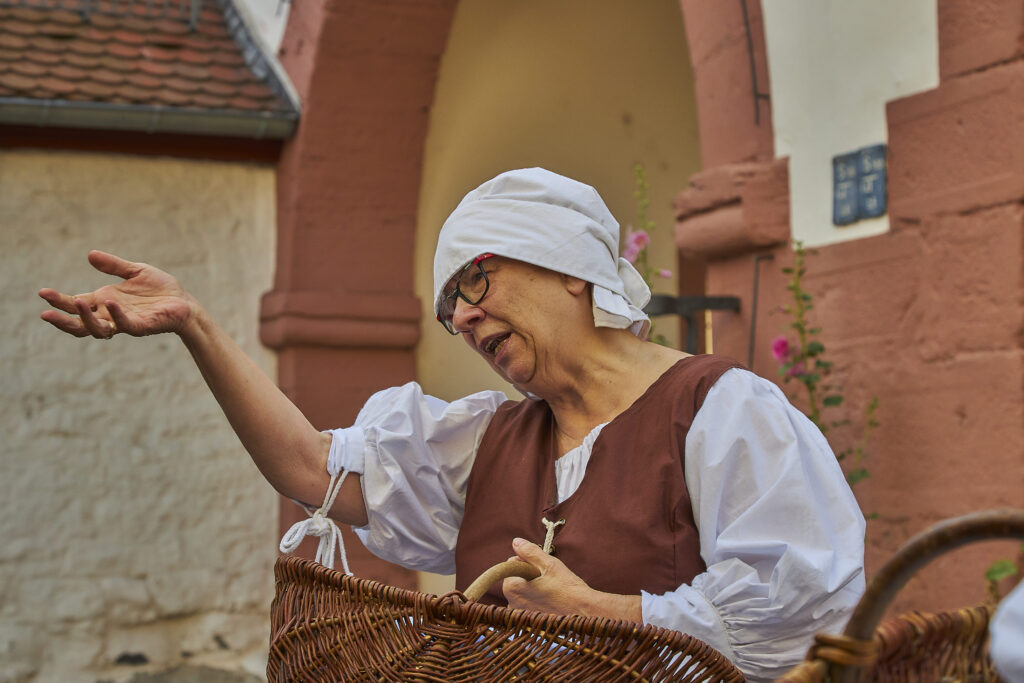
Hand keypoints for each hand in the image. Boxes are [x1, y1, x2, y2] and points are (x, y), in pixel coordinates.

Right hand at [39, 251, 194, 339]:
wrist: (184, 302)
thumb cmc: (160, 289)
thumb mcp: (135, 271)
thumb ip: (113, 266)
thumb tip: (90, 255)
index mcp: (105, 301)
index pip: (76, 304)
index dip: (60, 301)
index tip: (42, 292)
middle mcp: (111, 314)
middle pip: (79, 323)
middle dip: (62, 319)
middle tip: (45, 312)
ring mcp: (125, 322)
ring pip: (98, 329)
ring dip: (85, 318)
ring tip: (78, 303)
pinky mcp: (141, 326)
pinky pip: (124, 325)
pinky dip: (116, 315)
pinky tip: (110, 303)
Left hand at [502, 537, 641, 621]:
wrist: (583, 613)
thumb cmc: (567, 588)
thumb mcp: (549, 564)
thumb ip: (529, 552)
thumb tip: (516, 542)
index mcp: (511, 587)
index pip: (512, 564)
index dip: (528, 563)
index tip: (542, 569)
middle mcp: (511, 603)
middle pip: (516, 579)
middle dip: (529, 576)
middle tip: (549, 580)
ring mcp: (519, 615)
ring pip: (522, 592)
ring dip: (533, 589)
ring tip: (551, 592)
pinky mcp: (528, 624)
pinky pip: (528, 605)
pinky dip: (537, 602)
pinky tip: (551, 602)